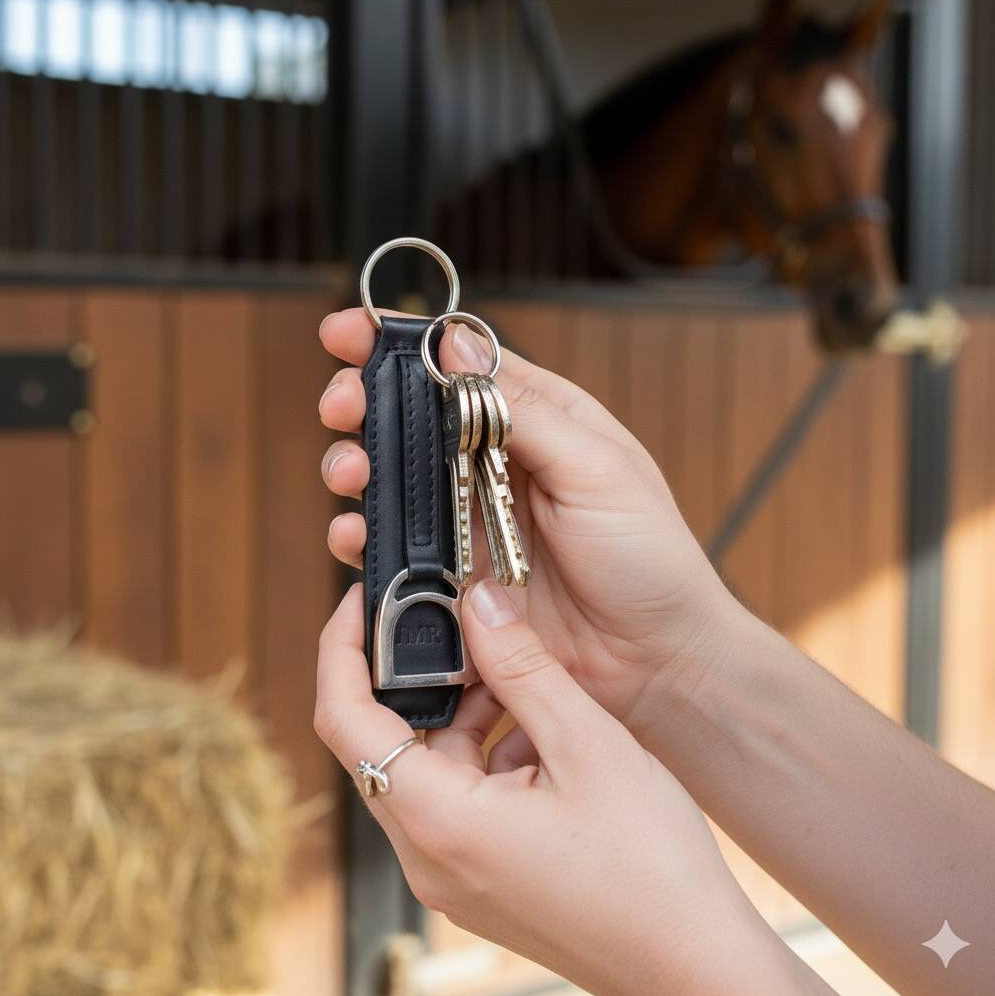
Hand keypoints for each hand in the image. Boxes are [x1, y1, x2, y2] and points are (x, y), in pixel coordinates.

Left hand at [314, 581, 824, 995]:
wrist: (695, 965)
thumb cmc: (651, 869)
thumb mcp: (586, 744)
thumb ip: (522, 667)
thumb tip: (476, 602)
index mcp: (439, 824)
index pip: (344, 718)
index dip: (341, 648)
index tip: (360, 600)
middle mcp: (429, 856)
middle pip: (384, 740)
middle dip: (419, 676)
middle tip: (458, 625)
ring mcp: (453, 873)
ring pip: (431, 766)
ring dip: (466, 714)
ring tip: (523, 679)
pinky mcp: (481, 878)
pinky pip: (461, 797)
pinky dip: (490, 753)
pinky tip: (543, 731)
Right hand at [318, 308, 741, 757]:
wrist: (653, 662)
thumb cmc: (648, 557)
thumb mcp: (596, 468)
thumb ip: (524, 410)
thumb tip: (455, 344)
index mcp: (540, 419)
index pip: (461, 366)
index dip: (402, 345)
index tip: (348, 333)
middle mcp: (498, 463)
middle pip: (413, 418)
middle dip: (364, 404)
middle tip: (341, 407)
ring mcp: (473, 519)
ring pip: (395, 480)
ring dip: (357, 467)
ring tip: (349, 472)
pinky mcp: (456, 574)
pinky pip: (397, 548)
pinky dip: (367, 537)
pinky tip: (356, 535)